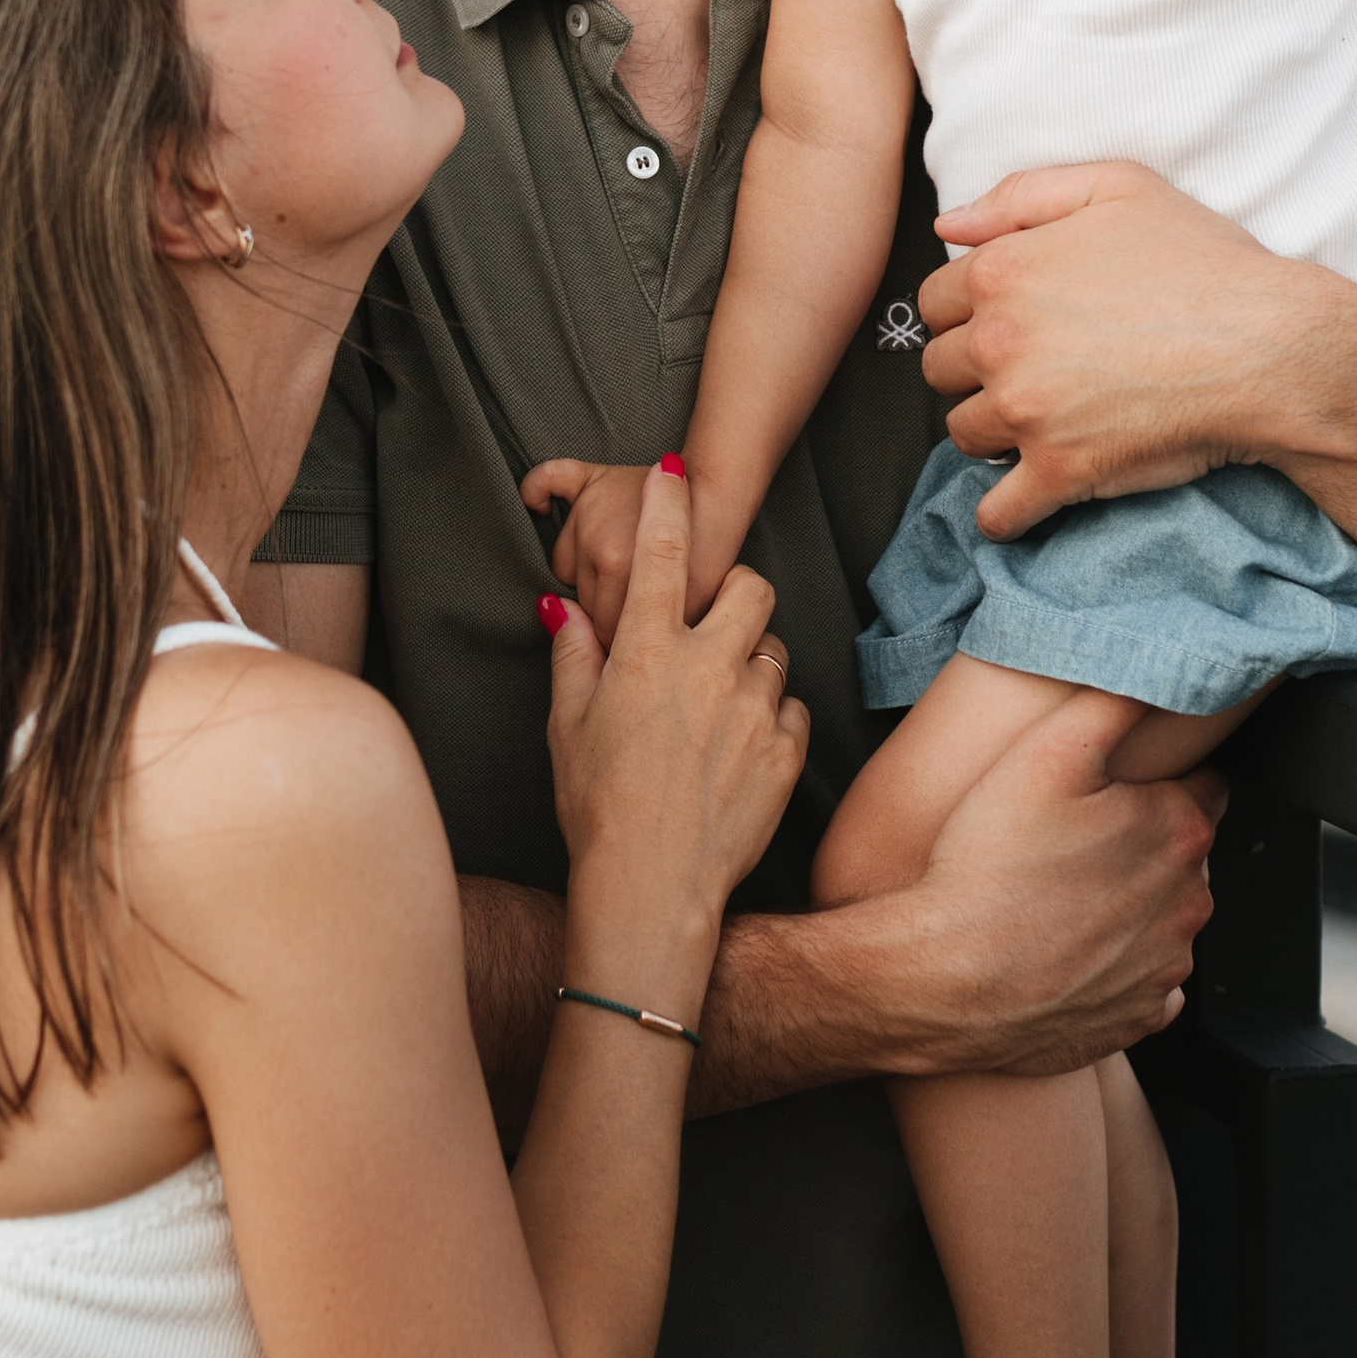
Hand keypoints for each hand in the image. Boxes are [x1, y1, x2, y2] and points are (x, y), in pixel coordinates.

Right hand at [540, 463, 806, 959]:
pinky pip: (792, 709)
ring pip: (774, 649)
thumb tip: (565, 609)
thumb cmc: (598, 808)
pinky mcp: (786, 751)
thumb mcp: (568, 726)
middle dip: (735, 593)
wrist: (652, 888)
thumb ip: (575, 656)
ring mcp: (755, 708)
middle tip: (713, 623)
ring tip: (718, 704)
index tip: (674, 469)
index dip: (669, 501)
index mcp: (648, 652)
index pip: (662, 551)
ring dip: (751, 661)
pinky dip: (771, 718)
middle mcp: (709, 667)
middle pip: (751, 586)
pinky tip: (738, 749)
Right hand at [897, 721, 1223, 1077]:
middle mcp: (1189, 904)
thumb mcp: (1044, 750)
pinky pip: (1141, 981)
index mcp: (1179, 832)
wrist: (944, 980)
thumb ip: (1110, 704)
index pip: (1203, 785)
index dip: (1156, 779)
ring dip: (1126, 906)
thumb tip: (1149, 681)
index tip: (1113, 788)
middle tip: (1071, 840)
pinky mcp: (1138, 1018)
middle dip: (1140, 843)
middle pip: (1181, 854)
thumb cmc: (988, 867)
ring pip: (1161, 919)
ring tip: (1056, 897)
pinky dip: (1113, 966)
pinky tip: (1064, 950)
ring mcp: (1165, 967)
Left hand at [916, 161, 1330, 538]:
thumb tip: (948, 222)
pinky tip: (1023, 501)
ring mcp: (1025, 411)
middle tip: (1028, 371)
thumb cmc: (1204, 263)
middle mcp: (999, 341)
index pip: (935, 302)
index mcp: (1002, 271)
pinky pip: (999, 511)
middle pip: (942, 369)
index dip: (968, 311)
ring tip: (1040, 422)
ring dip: (992, 432)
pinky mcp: (1059, 472)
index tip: (1007, 323)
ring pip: (964, 434)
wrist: (1271, 348)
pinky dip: (1004, 513)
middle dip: (975, 371)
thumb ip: (1021, 196)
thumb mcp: (1117, 189)